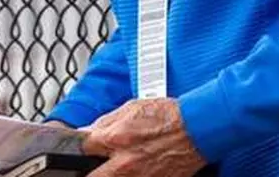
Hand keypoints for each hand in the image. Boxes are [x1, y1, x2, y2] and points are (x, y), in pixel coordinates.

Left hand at [82, 98, 205, 176]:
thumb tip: (87, 132)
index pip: (81, 149)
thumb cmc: (169, 116)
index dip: (80, 149)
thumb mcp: (132, 108)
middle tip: (91, 166)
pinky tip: (133, 169)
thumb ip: (106, 122)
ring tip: (115, 167)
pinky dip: (129, 176)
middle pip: (90, 176)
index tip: (81, 150)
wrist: (199, 128)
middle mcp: (125, 162)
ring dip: (109, 173)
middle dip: (88, 170)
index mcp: (116, 138)